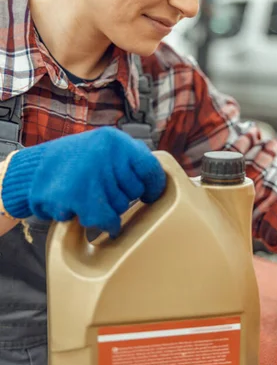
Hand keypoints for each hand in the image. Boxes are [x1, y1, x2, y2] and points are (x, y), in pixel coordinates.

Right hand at [1, 127, 165, 236]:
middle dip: (123, 196)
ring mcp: (91, 174)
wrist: (31, 171)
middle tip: (102, 190)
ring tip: (88, 197)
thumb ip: (127, 159)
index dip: (153, 184)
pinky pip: (104, 219)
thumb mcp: (101, 147)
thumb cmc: (71, 161)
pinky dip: (102, 223)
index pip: (150, 166)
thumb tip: (157, 179)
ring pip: (121, 207)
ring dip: (108, 209)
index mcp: (114, 140)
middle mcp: (105, 153)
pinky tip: (89, 215)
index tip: (150, 193)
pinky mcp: (77, 196)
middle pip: (135, 190)